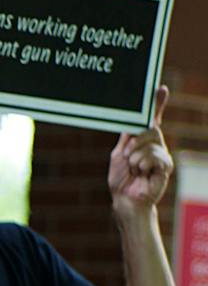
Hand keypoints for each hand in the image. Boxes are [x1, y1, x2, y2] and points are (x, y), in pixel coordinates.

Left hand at [109, 85, 172, 213]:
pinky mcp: (166, 165)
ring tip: (135, 169)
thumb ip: (128, 137)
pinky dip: (143, 164)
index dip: (157, 103)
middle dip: (134, 143)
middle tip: (128, 157)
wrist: (125, 197)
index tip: (160, 88)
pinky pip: (154, 157)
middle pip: (149, 129)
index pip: (152, 119)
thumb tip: (133, 122)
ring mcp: (162, 154)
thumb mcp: (119, 153)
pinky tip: (142, 173)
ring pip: (149, 144)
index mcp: (143, 140)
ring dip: (135, 158)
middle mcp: (155, 144)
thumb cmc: (121, 177)